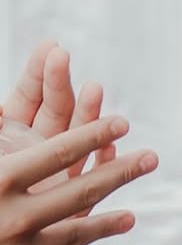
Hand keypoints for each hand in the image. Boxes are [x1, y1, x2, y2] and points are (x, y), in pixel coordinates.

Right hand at [0, 115, 157, 244]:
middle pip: (79, 191)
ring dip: (104, 225)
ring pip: (72, 236)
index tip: (124, 122)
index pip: (56, 151)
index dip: (93, 133)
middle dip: (119, 172)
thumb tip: (4, 107)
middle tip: (153, 158)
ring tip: (132, 216)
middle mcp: (11, 219)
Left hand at [4, 42, 112, 182]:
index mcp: (11, 133)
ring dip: (89, 110)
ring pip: (79, 135)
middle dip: (59, 80)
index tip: (49, 47)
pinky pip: (93, 172)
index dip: (39, 72)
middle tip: (62, 55)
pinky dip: (103, 158)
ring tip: (93, 88)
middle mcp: (38, 147)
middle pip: (56, 108)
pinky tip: (107, 145)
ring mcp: (59, 170)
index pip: (28, 95)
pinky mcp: (76, 197)